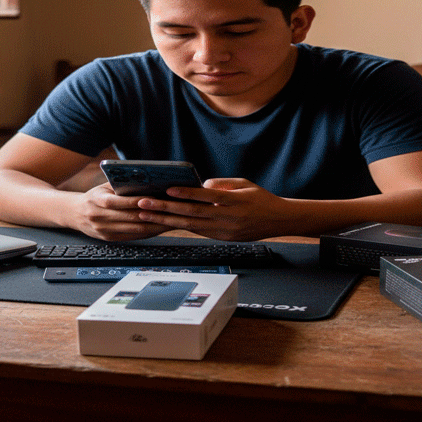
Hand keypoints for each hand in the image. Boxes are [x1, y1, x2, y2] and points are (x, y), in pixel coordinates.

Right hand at [69, 183, 174, 240]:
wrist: (75, 214)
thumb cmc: (95, 196)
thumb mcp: (103, 187)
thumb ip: (120, 184)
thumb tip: (144, 181)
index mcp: (97, 200)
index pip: (117, 202)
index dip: (135, 201)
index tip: (152, 197)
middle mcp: (99, 217)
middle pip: (129, 217)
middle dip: (150, 214)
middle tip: (168, 210)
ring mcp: (104, 230)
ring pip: (134, 229)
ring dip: (153, 225)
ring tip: (168, 220)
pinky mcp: (110, 239)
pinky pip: (132, 237)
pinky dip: (147, 232)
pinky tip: (158, 228)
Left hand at [134, 178, 291, 240]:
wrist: (278, 221)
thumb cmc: (260, 199)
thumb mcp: (245, 184)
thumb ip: (222, 184)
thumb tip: (200, 185)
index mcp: (236, 202)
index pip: (207, 197)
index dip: (187, 194)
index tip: (168, 189)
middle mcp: (228, 218)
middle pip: (193, 214)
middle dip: (166, 208)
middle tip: (144, 204)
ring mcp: (224, 231)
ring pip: (190, 225)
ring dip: (167, 219)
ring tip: (147, 213)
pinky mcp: (222, 238)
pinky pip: (197, 231)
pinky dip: (180, 225)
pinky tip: (164, 220)